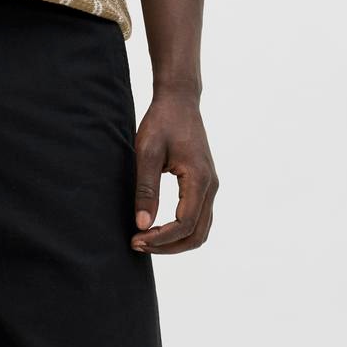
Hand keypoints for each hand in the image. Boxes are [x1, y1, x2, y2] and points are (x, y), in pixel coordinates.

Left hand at [131, 88, 217, 253]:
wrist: (179, 101)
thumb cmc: (161, 122)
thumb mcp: (147, 153)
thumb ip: (146, 189)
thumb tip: (142, 224)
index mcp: (200, 179)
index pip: (185, 224)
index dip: (161, 238)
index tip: (135, 239)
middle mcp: (211, 186)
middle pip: (197, 234)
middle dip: (168, 245)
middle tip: (138, 244)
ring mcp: (211, 186)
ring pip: (200, 230)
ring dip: (175, 241)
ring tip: (145, 239)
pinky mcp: (205, 184)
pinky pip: (199, 218)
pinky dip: (181, 230)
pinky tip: (158, 227)